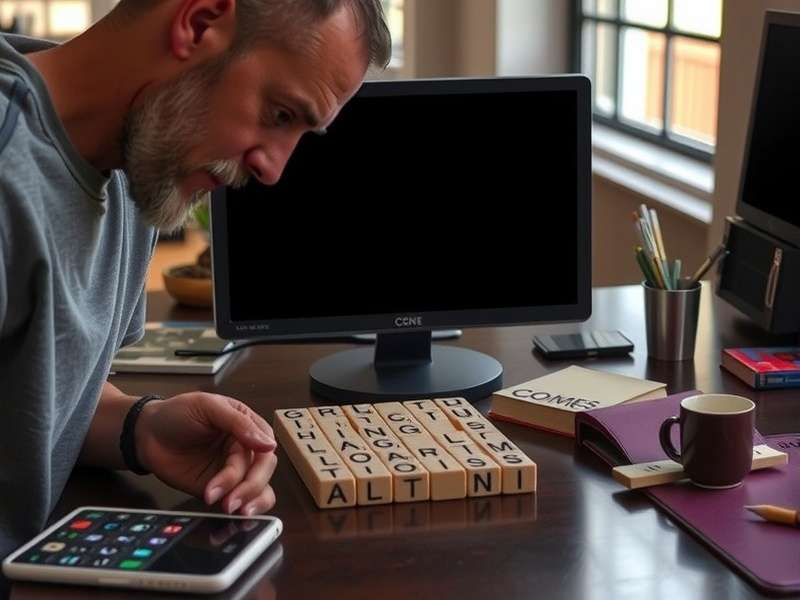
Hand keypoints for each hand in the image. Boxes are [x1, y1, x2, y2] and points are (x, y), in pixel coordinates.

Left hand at [135, 393, 277, 515]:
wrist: (145, 435)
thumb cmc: (176, 413)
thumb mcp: (208, 406)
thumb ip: (238, 423)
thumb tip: (269, 444)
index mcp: (247, 426)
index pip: (266, 444)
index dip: (260, 457)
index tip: (244, 464)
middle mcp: (245, 449)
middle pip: (263, 470)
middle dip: (249, 485)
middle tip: (232, 498)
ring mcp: (233, 470)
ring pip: (259, 488)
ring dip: (248, 499)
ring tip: (228, 507)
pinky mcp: (221, 488)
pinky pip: (240, 500)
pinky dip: (241, 507)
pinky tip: (228, 509)